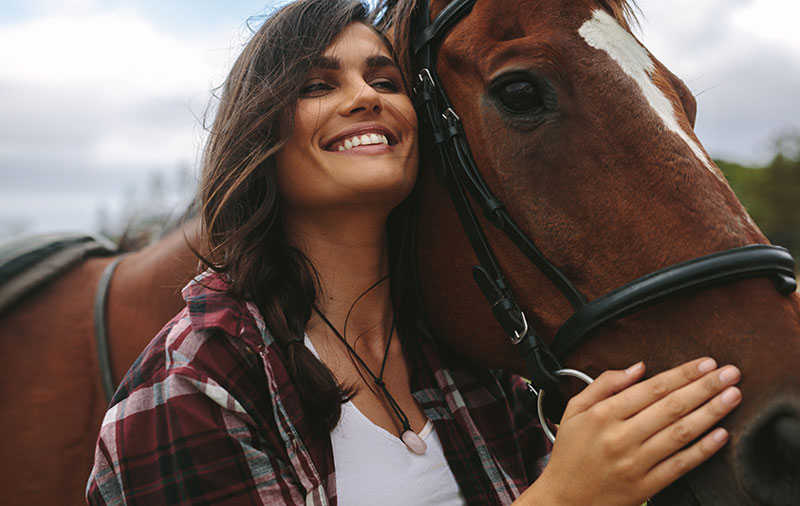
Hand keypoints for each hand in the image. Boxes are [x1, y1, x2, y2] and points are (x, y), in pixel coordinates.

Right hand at [520, 358, 740, 505]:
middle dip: (705, 387)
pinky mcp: (645, 487)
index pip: (651, 388)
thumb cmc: (570, 454)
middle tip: (730, 373)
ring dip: (711, 412)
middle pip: (671, 407)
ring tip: (732, 396)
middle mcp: (620, 437)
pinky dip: (703, 449)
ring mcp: (635, 463)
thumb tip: (637, 367)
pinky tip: (721, 435)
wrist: (563, 500)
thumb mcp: (574, 410)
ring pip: (680, 433)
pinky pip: (680, 465)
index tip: (706, 363)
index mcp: (603, 415)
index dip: (682, 374)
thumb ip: (603, 384)